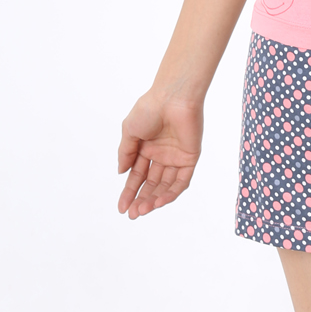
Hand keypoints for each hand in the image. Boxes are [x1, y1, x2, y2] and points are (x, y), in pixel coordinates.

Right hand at [117, 91, 203, 217]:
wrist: (172, 98)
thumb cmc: (149, 109)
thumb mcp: (129, 131)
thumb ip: (125, 153)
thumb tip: (121, 173)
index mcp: (145, 149)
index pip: (137, 176)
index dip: (129, 192)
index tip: (121, 208)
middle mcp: (160, 155)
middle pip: (150, 184)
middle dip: (141, 199)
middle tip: (133, 214)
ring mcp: (175, 158)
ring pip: (165, 185)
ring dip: (155, 199)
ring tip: (144, 210)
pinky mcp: (189, 158)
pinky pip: (181, 180)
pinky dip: (171, 192)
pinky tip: (160, 201)